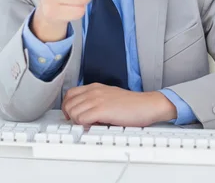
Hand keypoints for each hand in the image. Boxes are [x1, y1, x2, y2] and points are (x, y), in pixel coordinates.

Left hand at [61, 83, 176, 126]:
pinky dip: (83, 125)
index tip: (72, 115)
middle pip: (68, 103)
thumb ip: (96, 101)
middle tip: (79, 123)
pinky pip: (81, 119)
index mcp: (95, 87)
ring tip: (88, 125)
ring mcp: (97, 99)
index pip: (70, 94)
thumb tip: (84, 113)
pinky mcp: (102, 109)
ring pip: (72, 112)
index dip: (68, 106)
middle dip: (70, 115)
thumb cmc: (132, 104)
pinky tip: (93, 126)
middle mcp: (94, 91)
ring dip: (77, 121)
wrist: (147, 105)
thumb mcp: (110, 97)